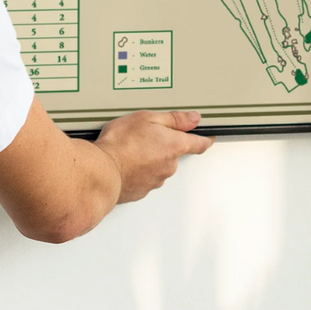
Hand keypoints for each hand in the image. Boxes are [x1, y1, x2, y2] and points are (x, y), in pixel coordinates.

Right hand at [94, 110, 213, 203]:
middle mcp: (169, 166)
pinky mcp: (141, 191)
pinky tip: (124, 162)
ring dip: (148, 158)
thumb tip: (192, 118)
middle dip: (162, 145)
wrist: (102, 171)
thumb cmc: (121, 144)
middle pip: (173, 154)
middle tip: (144, 135)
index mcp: (174, 146)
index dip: (204, 139)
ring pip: (157, 166)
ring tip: (129, 148)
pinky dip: (137, 170)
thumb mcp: (147, 118)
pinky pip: (144, 178)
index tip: (208, 138)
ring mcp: (156, 180)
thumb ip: (173, 119)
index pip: (198, 143)